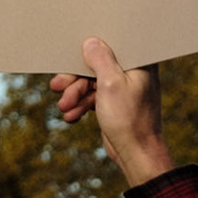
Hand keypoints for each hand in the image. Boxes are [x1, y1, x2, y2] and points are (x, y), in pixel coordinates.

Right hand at [50, 37, 174, 187]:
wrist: (137, 155)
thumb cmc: (130, 119)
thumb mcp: (111, 84)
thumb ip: (100, 59)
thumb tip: (91, 42)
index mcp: (139, 61)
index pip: (109, 45)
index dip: (87, 49)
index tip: (69, 56)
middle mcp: (132, 71)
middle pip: (96, 65)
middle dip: (75, 79)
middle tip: (58, 86)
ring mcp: (123, 88)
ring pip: (91, 82)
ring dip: (75, 94)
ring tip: (65, 107)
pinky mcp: (115, 102)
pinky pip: (94, 97)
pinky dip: (82, 105)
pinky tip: (71, 116)